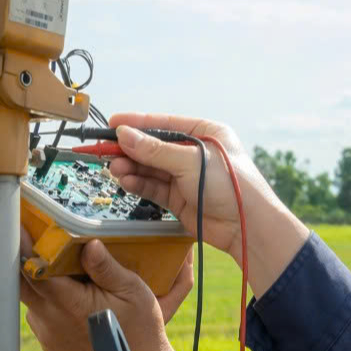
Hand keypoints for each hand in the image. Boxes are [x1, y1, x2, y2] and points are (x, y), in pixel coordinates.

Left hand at [18, 235, 190, 350]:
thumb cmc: (139, 326)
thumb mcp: (132, 291)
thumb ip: (106, 268)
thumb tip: (89, 244)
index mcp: (71, 305)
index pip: (36, 272)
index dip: (23, 248)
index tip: (16, 225)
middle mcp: (52, 321)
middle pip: (21, 284)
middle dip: (22, 259)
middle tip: (25, 234)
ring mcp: (47, 334)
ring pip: (28, 298)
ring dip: (35, 279)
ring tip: (49, 262)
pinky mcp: (48, 342)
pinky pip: (37, 313)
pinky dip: (44, 298)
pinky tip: (64, 292)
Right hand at [100, 112, 308, 289]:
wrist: (247, 227)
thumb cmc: (232, 186)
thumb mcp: (190, 161)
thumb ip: (155, 150)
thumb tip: (125, 135)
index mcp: (205, 133)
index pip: (164, 124)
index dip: (137, 123)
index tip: (113, 123)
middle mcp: (194, 153)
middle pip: (153, 147)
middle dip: (129, 149)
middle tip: (104, 150)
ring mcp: (186, 176)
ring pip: (150, 168)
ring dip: (131, 167)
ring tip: (113, 168)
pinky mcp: (180, 198)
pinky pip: (153, 187)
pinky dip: (138, 183)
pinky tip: (124, 180)